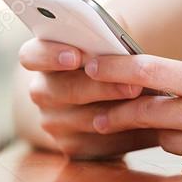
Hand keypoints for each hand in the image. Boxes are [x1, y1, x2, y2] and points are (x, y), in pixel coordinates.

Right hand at [19, 39, 160, 158]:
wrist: (108, 96)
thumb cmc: (107, 58)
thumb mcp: (104, 41)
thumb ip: (103, 34)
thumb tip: (115, 36)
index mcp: (41, 59)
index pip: (31, 55)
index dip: (49, 55)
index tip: (74, 56)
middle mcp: (42, 92)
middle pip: (60, 91)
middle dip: (99, 88)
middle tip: (131, 85)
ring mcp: (54, 122)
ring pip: (83, 120)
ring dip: (117, 113)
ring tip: (148, 105)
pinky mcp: (73, 147)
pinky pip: (99, 145)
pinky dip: (127, 135)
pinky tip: (150, 126)